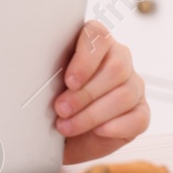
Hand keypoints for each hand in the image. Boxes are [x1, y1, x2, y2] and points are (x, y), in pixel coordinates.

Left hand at [52, 20, 148, 163]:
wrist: (59, 136)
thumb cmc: (51, 102)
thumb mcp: (43, 83)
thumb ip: (45, 70)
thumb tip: (33, 71)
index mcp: (94, 43)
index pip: (98, 37)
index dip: (85, 60)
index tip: (68, 81)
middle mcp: (119, 59)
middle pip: (115, 68)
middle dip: (85, 93)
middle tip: (61, 109)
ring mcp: (133, 85)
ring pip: (125, 94)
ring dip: (92, 114)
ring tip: (67, 125)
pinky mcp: (140, 112)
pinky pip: (137, 118)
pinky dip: (115, 126)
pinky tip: (97, 131)